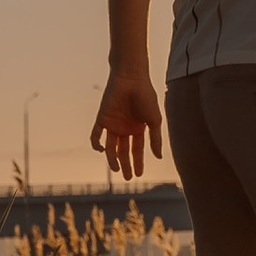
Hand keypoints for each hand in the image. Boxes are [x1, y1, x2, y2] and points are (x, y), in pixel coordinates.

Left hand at [92, 64, 163, 178]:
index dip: (138, 162)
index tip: (139, 175)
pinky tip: (102, 151)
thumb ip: (155, 139)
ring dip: (112, 159)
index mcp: (137, 128)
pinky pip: (96, 135)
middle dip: (126, 164)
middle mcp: (124, 128)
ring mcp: (113, 124)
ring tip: (117, 169)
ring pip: (111, 146)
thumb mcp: (154, 120)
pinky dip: (97, 144)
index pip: (137, 149)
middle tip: (128, 177)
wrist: (131, 78)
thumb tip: (159, 157)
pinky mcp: (102, 118)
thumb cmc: (145, 96)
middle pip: (123, 151)